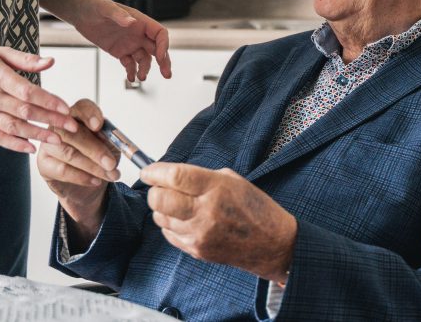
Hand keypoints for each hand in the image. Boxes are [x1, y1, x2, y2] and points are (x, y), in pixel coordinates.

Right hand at [0, 44, 78, 153]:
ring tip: (57, 141)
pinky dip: (14, 145)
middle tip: (72, 128)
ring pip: (13, 127)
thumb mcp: (1, 52)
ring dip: (37, 135)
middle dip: (50, 121)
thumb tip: (51, 62)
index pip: (28, 92)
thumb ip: (27, 59)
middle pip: (25, 112)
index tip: (67, 108)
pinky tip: (31, 148)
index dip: (49, 101)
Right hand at [36, 99, 120, 246]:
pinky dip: (81, 176)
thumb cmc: (100, 161)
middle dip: (96, 148)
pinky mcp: (44, 164)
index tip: (100, 125)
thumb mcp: (111, 148)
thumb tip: (116, 143)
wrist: (90, 186)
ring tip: (110, 174)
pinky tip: (95, 180)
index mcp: (77, 114)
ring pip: (68, 151)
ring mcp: (48, 144)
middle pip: (74, 131)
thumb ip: (111, 141)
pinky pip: (61, 169)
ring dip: (92, 165)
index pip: (81, 107)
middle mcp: (59, 126)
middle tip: (112, 163)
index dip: (91, 114)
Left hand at [73, 0, 170, 82]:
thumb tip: (132, 22)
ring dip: (145, 69)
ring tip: (141, 77)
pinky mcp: (120, 51)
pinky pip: (130, 64)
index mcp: (139, 21)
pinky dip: (132, 71)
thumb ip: (119, 15)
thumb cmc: (94, 5)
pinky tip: (130, 78)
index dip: (163, 45)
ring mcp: (129, 43)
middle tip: (167, 74)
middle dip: (163, 61)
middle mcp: (138, 33)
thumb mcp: (105, 8)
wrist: (80, 13)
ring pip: (144, 59)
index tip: (160, 57)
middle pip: (157, 48)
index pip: (159, 33)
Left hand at [140, 163, 297, 283]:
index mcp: (216, 188)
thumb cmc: (256, 209)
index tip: (148, 170)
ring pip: (161, 217)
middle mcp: (205, 212)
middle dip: (154, 189)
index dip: (155, 172)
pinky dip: (170, 224)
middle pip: (160, 198)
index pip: (175, 176)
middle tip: (160, 185)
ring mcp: (199, 234)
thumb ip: (202, 176)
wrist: (273, 244)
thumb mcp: (233, 180)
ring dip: (162, 207)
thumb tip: (173, 175)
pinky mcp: (196, 250)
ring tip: (176, 203)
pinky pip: (169, 234)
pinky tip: (183, 219)